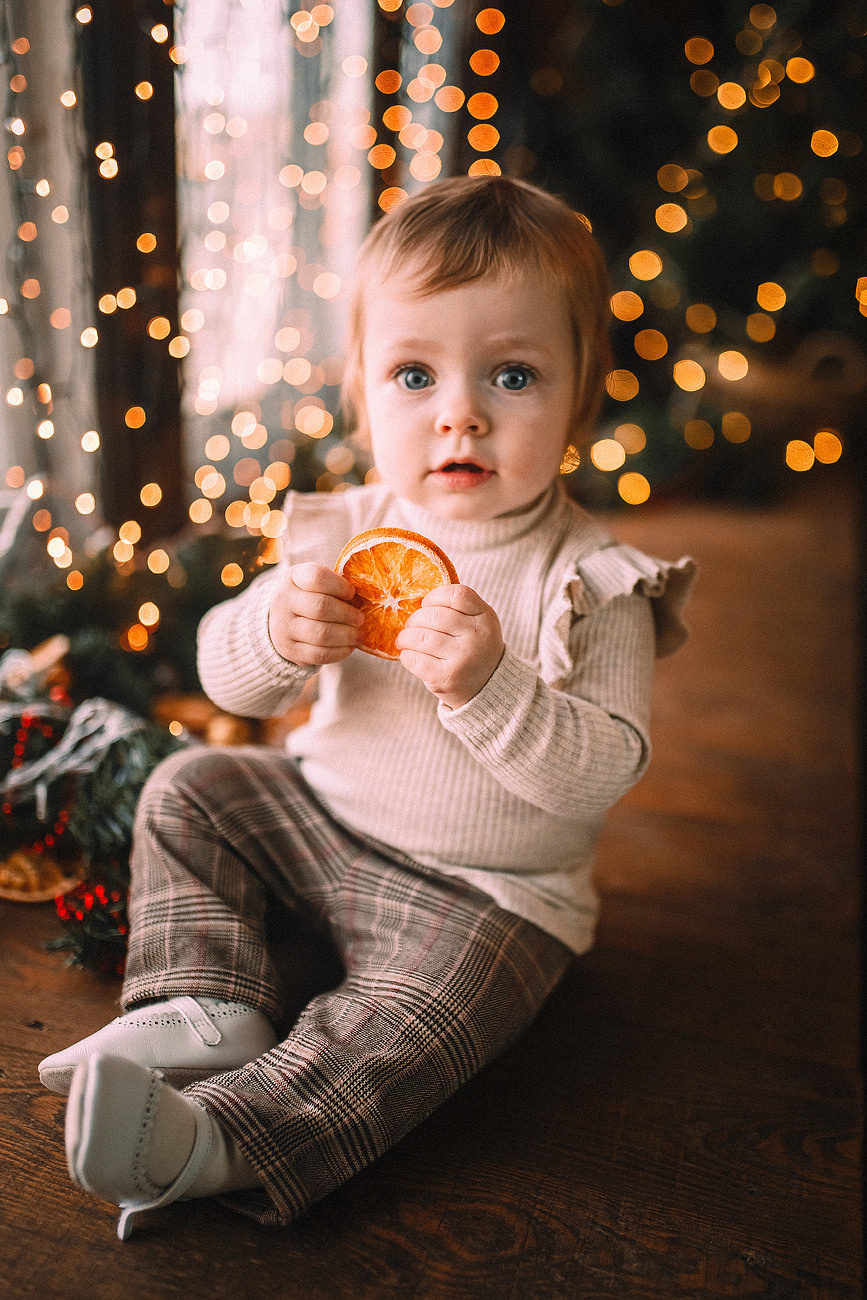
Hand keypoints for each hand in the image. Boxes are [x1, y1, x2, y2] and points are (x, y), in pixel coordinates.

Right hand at [268, 563, 362, 666]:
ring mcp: (284, 628)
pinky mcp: (291, 651)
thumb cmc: (306, 597)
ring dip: (347, 635)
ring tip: (359, 635)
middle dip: (347, 614)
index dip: (340, 586)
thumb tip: (367, 596)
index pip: (317, 577)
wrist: (278, 620)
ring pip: (321, 634)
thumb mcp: (312, 583)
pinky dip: (339, 652)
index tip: (352, 593)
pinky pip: (319, 654)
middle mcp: (284, 601)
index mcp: (293, 578)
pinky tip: (349, 647)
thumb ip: (334, 585)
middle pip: (321, 607)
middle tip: (360, 619)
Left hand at [396, 585, 504, 709]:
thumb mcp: (479, 623)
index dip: (435, 597)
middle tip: (412, 625)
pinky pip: (415, 660)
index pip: (457, 595)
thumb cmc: (475, 648)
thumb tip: (417, 598)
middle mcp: (476, 637)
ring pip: (420, 637)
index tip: (427, 605)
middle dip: (415, 619)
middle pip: (433, 615)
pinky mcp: (446, 678)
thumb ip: (458, 608)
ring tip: (405, 640)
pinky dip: (406, 655)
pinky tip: (410, 655)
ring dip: (406, 637)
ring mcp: (462, 659)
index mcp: (486, 618)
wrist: (487, 687)